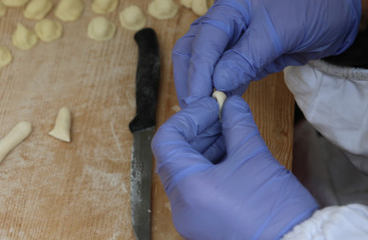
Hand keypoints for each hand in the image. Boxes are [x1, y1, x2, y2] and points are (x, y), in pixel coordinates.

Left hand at [152, 96, 317, 238]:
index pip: (167, 141)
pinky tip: (229, 153)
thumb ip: (237, 126)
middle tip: (219, 115)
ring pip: (184, 172)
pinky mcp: (201, 223)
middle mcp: (181, 206)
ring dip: (203, 148)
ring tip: (228, 131)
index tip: (209, 107)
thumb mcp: (255, 158)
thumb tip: (231, 106)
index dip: (187, 118)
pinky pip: (194, 189)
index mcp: (187, 188)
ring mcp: (189, 217)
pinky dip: (207, 168)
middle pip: (174, 156)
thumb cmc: (275, 212)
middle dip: (197, 131)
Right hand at [173, 0, 360, 106]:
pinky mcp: (245, 60)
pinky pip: (225, 77)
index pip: (202, 43)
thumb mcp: (279, 32)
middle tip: (196, 111)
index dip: (197, 71)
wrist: (339, 15)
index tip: (197, 98)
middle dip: (191, 81)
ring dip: (204, 90)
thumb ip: (247, 56)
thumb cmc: (312, 8)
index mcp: (228, 10)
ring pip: (205, 68)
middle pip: (193, 54)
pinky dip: (222, 92)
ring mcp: (233, 44)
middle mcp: (225, 26)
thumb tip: (219, 81)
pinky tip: (221, 107)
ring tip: (205, 114)